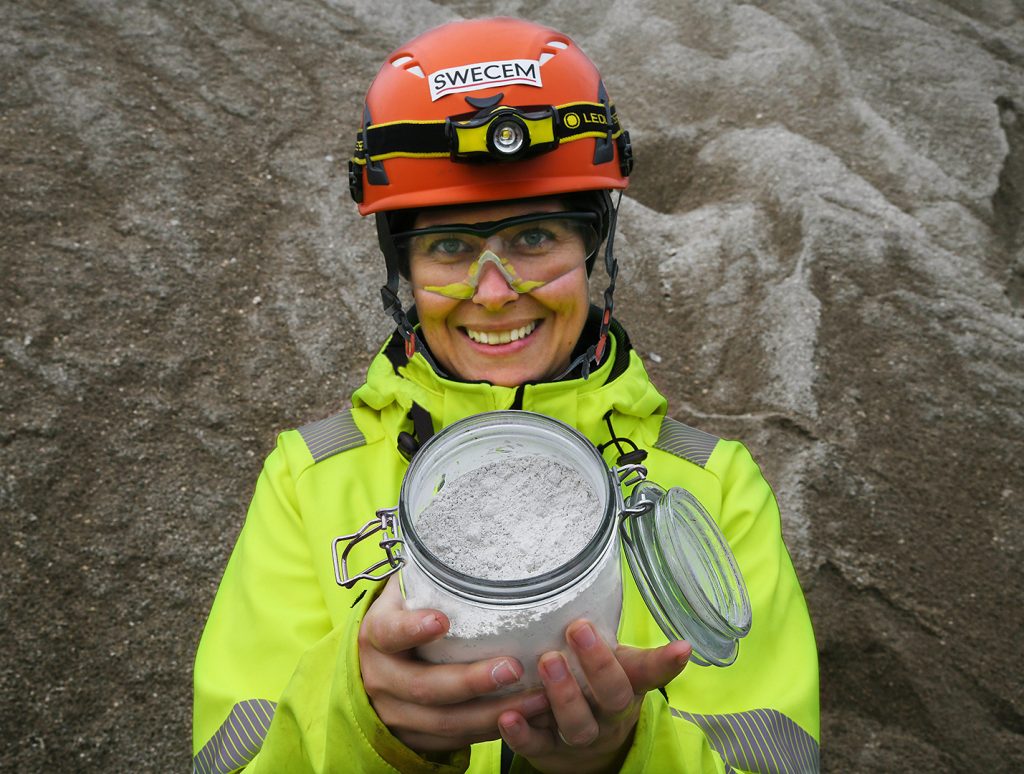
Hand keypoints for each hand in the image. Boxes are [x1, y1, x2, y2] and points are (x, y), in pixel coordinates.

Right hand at [358, 575, 550, 752]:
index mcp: (375, 635)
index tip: (442, 620)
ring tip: (540, 699)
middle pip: (425, 687)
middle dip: (472, 681)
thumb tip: (474, 533)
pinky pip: (457, 742)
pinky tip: (530, 719)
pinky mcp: (417, 739)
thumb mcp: (404, 593)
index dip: (412, 628)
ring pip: (446, 723)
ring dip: (496, 714)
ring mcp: (397, 714)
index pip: (388, 632)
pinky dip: (495, 732)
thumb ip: (429, 573)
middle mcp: (380, 678)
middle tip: (513, 667)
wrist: (374, 668)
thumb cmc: (403, 618)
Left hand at [497, 619, 690, 773]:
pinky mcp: (547, 752)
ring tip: (547, 663)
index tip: (681, 646)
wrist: (589, 752)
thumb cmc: (599, 690)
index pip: (646, 674)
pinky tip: (507, 716)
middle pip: (612, 698)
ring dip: (562, 695)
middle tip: (578, 631)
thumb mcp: (620, 669)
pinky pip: (535, 746)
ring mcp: (580, 737)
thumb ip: (628, 647)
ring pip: (578, 725)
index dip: (664, 662)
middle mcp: (608, 716)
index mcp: (628, 690)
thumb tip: (649, 615)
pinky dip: (521, 733)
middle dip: (599, 666)